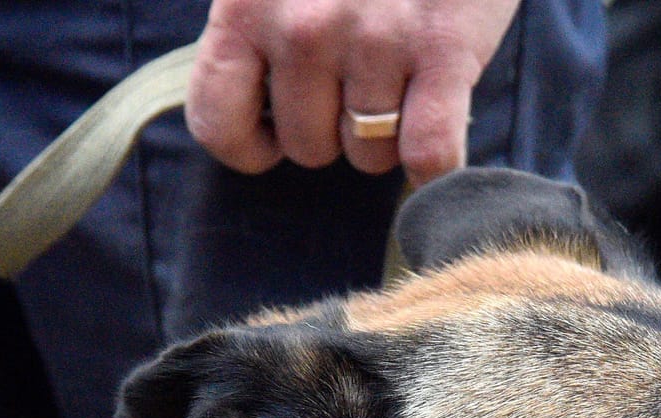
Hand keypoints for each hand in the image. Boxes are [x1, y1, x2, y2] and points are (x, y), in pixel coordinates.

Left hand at [186, 0, 521, 184]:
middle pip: (309, 149)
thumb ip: (254, 22)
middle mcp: (303, 27)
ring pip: (372, 155)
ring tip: (404, 74)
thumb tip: (256, 106)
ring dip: (391, 131)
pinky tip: (440, 126)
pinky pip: (429, 153)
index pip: (218, 123)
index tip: (278, 128)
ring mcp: (374, 40)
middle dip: (336, 128)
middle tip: (360, 79)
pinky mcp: (442, 49)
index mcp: (247, 4)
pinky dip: (437, 159)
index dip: (251, 144)